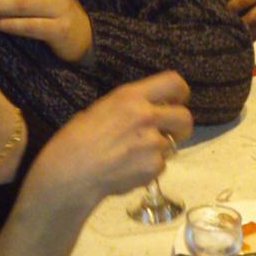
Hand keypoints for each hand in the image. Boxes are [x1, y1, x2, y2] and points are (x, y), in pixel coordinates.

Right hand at [25, 71, 192, 208]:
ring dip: (158, 149)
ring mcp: (153, 143)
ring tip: (134, 155)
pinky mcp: (154, 167)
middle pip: (185, 117)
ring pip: (171, 144)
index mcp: (131, 96)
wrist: (71, 172)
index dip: (181, 92)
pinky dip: (149, 168)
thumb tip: (147, 111)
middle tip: (168, 132)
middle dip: (180, 125)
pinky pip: (160, 165)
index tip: (177, 100)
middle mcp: (147, 116)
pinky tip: (128, 169)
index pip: (174, 83)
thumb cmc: (75, 138)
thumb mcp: (102, 108)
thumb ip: (130, 107)